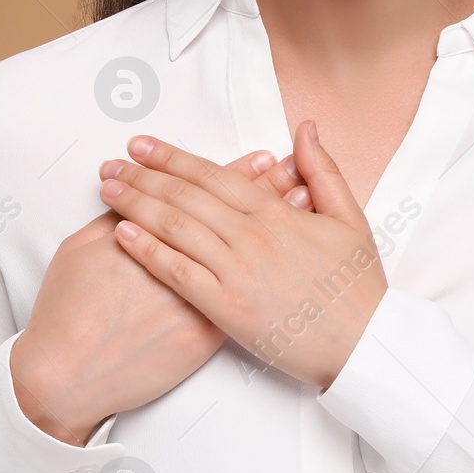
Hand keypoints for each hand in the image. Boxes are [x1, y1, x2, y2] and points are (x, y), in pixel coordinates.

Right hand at [10, 149, 313, 443]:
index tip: (263, 157)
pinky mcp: (202, 335)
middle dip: (265, 189)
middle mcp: (176, 262)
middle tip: (293, 167)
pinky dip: (271, 271)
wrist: (67, 377)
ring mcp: (193, 300)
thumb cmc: (64, 314)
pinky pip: (245, 298)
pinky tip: (292, 256)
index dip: (233, 174)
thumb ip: (111, 219)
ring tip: (300, 200)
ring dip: (275, 223)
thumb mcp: (78, 252)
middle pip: (230, 217)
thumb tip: (132, 195)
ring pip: (244, 253)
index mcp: (147, 234)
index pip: (199, 194)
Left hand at [98, 120, 386, 390]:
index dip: (174, 158)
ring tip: (107, 189)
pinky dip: (147, 250)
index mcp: (278, 214)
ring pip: (176, 227)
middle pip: (186, 196)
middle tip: (111, 162)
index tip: (143, 146)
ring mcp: (237, 271)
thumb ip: (323, 171)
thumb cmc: (358, 288)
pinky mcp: (227, 307)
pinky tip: (121, 233)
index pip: (214, 175)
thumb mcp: (350, 219)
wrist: (365, 344)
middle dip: (143, 175)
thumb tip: (306, 128)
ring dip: (136, 204)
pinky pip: (178, 273)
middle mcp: (252, 236)